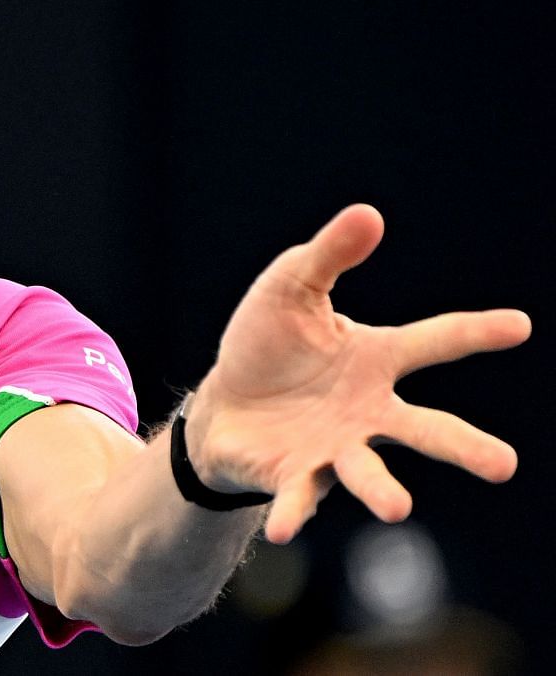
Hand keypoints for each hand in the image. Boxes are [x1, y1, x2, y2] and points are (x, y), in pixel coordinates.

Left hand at [188, 204, 530, 544]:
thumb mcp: (290, 288)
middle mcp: (369, 412)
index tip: (519, 325)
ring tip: (397, 507)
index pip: (434, 342)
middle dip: (464, 448)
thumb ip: (328, 255)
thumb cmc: (269, 344)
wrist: (225, 404)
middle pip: (426, 430)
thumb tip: (367, 213)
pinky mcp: (295, 477)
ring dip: (381, 490)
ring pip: (368, 473)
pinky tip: (281, 531)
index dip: (475, 333)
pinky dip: (291, 514)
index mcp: (376, 360)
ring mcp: (336, 450)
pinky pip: (296, 497)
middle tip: (504, 466)